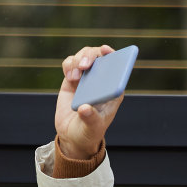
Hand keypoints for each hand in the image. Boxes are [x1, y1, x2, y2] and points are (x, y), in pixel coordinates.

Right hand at [54, 45, 123, 160]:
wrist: (72, 136)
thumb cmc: (88, 132)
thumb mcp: (92, 128)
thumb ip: (90, 119)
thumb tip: (85, 108)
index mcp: (113, 89)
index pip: (118, 66)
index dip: (113, 55)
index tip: (106, 50)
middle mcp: (101, 79)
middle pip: (99, 56)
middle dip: (91, 56)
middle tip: (85, 66)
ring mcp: (86, 77)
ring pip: (84, 55)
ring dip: (78, 60)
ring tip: (74, 77)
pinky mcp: (72, 79)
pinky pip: (70, 63)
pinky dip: (69, 66)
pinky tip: (69, 77)